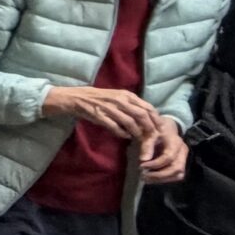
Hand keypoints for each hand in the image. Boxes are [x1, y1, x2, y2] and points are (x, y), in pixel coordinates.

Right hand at [43, 84, 160, 141]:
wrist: (75, 97)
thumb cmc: (97, 99)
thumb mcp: (116, 98)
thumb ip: (131, 105)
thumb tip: (146, 117)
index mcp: (126, 95)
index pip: (147, 107)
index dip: (156, 120)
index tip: (159, 130)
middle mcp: (120, 100)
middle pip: (141, 115)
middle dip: (149, 128)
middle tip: (152, 139)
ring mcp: (109, 107)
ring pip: (130, 121)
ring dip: (136, 133)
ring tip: (139, 140)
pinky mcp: (99, 115)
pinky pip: (114, 126)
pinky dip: (122, 133)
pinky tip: (125, 137)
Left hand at [141, 117, 189, 183]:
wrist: (166, 127)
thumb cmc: (156, 129)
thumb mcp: (150, 134)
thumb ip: (147, 146)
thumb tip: (143, 160)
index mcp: (176, 142)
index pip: (168, 157)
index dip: (155, 164)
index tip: (141, 166)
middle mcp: (182, 151)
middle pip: (177, 168)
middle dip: (159, 175)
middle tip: (143, 175)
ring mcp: (183, 158)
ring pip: (178, 174)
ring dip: (162, 179)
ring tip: (146, 178)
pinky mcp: (180, 163)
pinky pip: (176, 175)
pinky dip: (164, 179)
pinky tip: (152, 178)